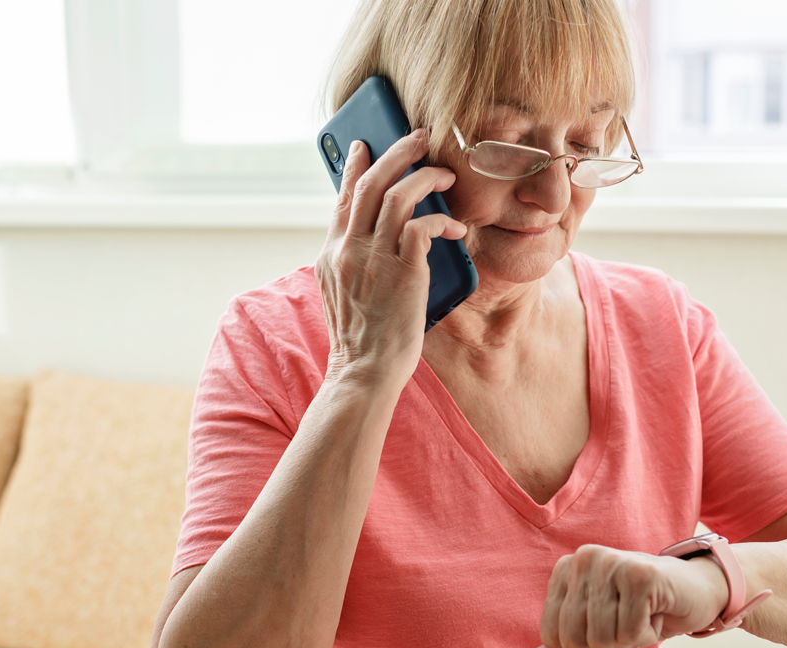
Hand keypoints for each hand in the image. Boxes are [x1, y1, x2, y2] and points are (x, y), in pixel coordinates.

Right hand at [315, 129, 466, 388]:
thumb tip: (374, 237)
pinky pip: (422, 226)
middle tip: (420, 137)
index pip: (342, 197)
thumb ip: (353, 260)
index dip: (355, 166)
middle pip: (369, 183)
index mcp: (331, 253)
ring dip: (425, 178)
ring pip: (397, 196)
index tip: (366, 144)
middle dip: (397, 153)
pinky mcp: (402, 272)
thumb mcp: (344, 292)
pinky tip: (455, 225)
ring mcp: (373, 259)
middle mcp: (348, 249)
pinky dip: (442, 219)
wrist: (364, 371)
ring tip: (446, 175)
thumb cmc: (362, 338)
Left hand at [508, 544, 729, 647]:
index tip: (609, 622)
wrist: (693, 591)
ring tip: (642, 612)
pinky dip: (648, 633)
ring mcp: (610, 561)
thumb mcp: (591, 635)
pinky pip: (629, 633)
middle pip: (577, 638)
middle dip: (608, 642)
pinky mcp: (639, 573)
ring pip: (603, 637)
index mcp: (564, 569)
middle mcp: (582, 558)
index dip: (585, 644)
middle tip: (629, 618)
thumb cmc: (638, 612)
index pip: (553, 637)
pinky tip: (657, 610)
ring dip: (630, 638)